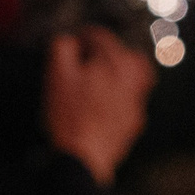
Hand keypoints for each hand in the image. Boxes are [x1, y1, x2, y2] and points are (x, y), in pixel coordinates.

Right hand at [42, 25, 153, 184]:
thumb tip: (69, 40)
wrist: (84, 158)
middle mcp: (132, 78)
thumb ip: (63, 49)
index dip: (83, 36)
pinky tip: (104, 103)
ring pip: (137, 76)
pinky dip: (121, 96)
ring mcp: (136, 102)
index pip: (100, 37)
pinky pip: (132, 100)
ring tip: (101, 77)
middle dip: (109, 51)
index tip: (74, 41)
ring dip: (121, 71)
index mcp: (115, 62)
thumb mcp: (57, 76)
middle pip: (126, 53)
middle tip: (92, 56)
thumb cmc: (69, 115)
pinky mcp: (134, 122)